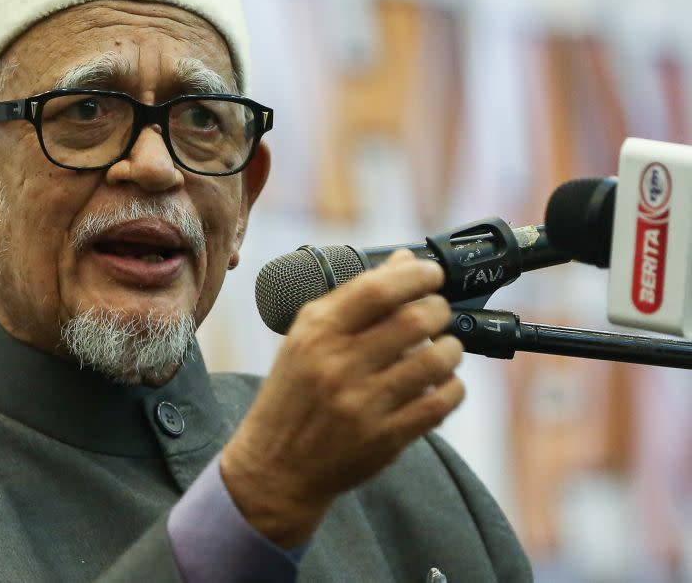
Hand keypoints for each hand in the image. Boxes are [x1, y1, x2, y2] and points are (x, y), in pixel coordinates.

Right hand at [220, 250, 464, 546]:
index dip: (415, 275)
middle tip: (439, 312)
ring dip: (451, 348)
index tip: (432, 273)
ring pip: (435, 361)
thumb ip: (353, 300)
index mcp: (315, 334)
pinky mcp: (385, 438)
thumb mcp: (305, 340)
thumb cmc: (293, 395)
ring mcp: (363, 404)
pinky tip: (441, 383)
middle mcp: (338, 366)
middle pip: (415, 320)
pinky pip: (440, 402)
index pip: (376, 290)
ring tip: (445, 347)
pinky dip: (451, 387)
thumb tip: (404, 261)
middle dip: (439, 310)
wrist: (276, 466)